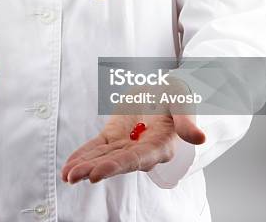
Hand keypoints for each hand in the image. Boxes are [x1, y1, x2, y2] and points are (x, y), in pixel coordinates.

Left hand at [62, 89, 205, 183]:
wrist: (165, 88)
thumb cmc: (176, 94)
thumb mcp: (182, 99)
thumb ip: (187, 119)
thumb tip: (200, 138)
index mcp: (160, 146)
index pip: (136, 159)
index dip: (116, 166)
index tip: (97, 174)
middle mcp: (142, 151)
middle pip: (115, 163)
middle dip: (93, 170)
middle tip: (72, 177)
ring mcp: (126, 145)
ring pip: (102, 158)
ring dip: (84, 166)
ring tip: (66, 175)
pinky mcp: (114, 136)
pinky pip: (96, 148)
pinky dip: (82, 156)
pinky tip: (68, 166)